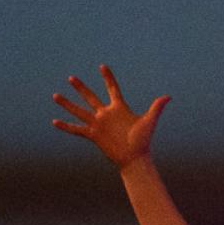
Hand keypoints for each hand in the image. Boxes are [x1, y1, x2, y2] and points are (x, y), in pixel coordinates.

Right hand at [50, 65, 168, 167]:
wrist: (134, 158)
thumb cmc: (143, 141)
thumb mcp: (149, 121)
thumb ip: (156, 108)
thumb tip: (168, 97)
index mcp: (119, 108)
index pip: (112, 88)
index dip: (108, 78)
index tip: (102, 66)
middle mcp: (106, 114)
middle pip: (91, 97)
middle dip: (81, 88)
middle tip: (71, 77)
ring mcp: (98, 124)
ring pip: (79, 111)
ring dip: (67, 104)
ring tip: (55, 96)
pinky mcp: (93, 135)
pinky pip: (77, 129)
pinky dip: (66, 126)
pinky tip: (55, 122)